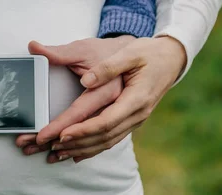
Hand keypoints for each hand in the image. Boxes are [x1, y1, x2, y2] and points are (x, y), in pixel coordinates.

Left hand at [50, 37, 185, 162]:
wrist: (171, 59)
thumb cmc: (149, 54)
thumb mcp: (130, 53)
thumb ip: (108, 67)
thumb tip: (87, 80)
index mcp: (136, 98)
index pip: (105, 121)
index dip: (82, 130)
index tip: (60, 134)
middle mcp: (137, 114)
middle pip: (103, 136)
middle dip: (75, 143)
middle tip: (50, 146)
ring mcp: (135, 120)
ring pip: (106, 142)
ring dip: (81, 149)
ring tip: (56, 153)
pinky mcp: (131, 121)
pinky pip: (111, 140)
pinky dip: (92, 149)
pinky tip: (75, 155)